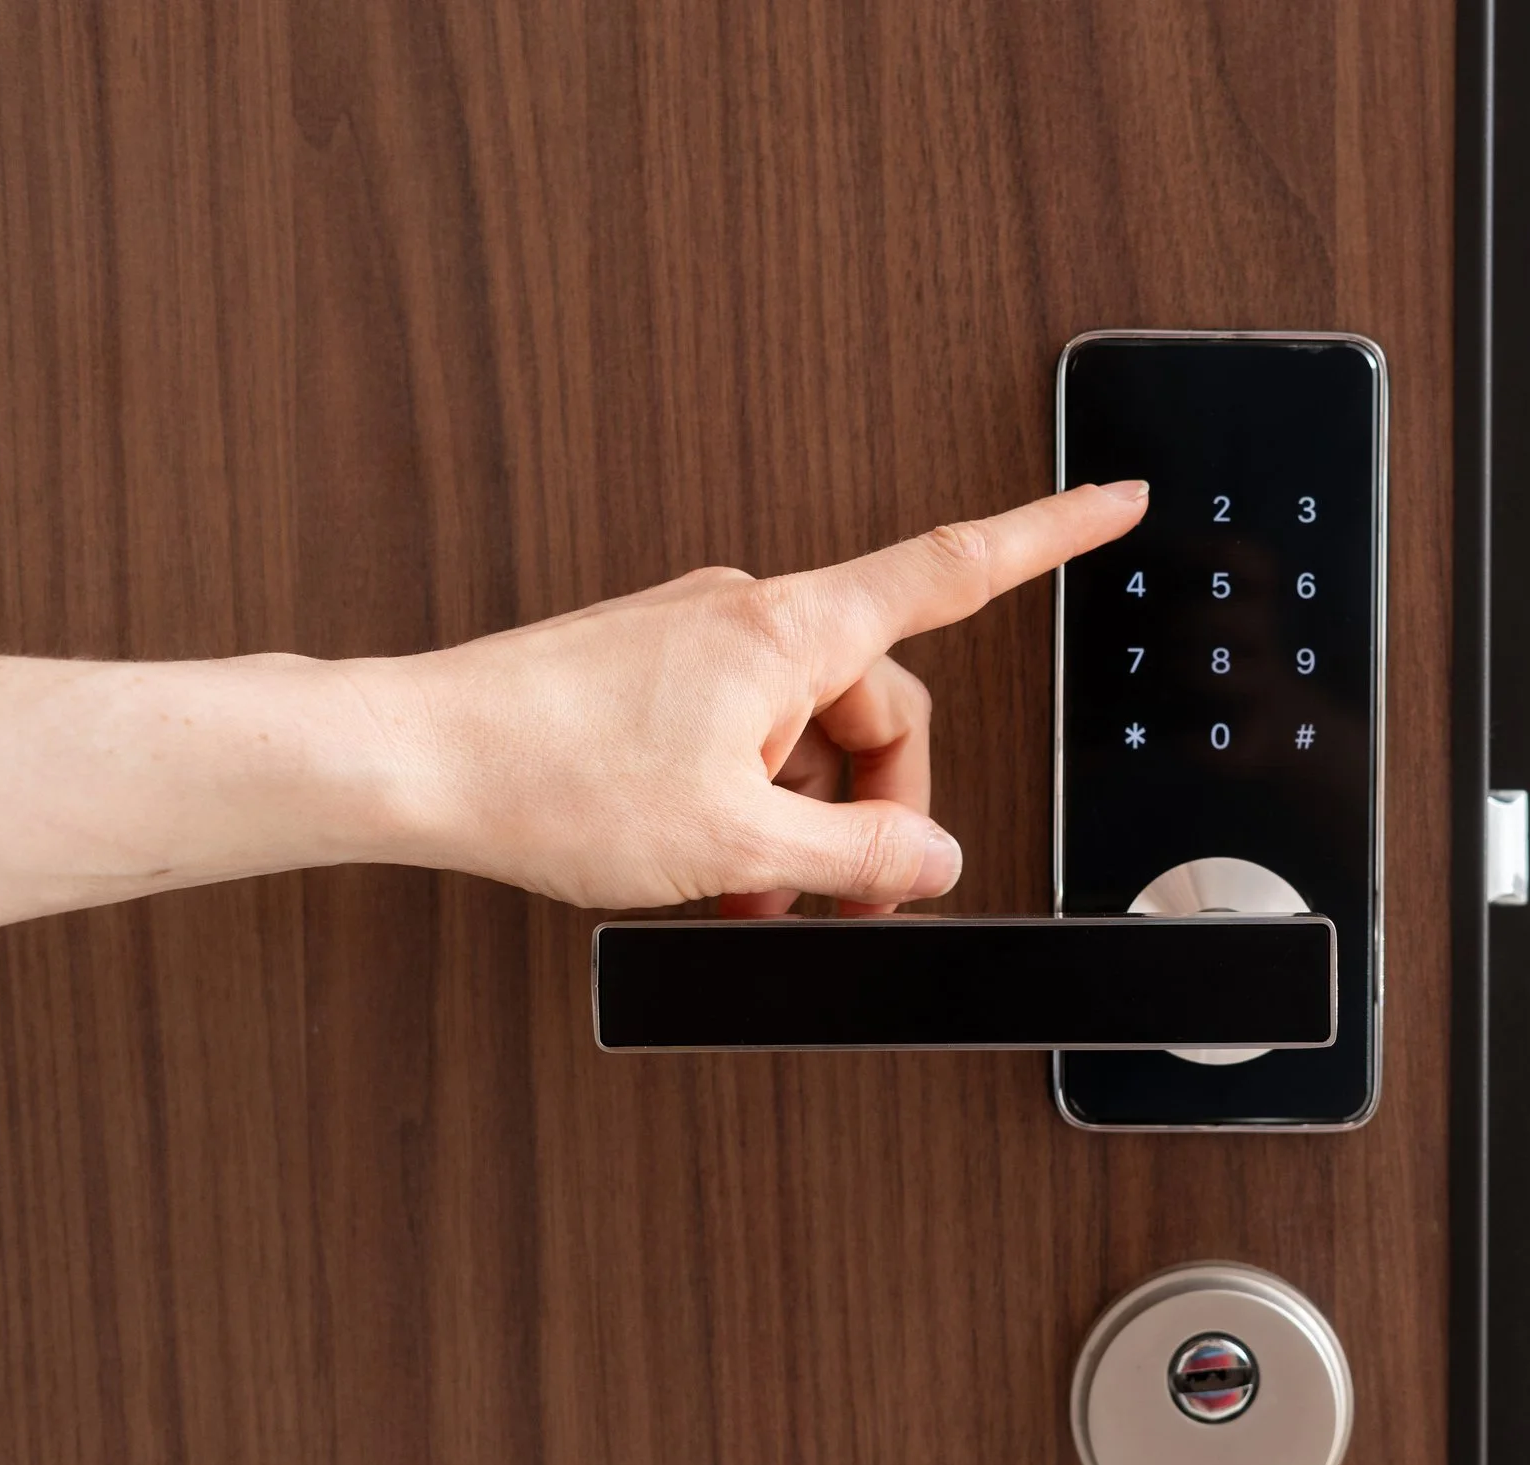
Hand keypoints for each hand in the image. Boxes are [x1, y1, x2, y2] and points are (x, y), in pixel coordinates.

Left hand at [362, 482, 1147, 912]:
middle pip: (880, 706)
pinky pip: (742, 735)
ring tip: (746, 898)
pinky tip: (706, 870)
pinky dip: (746, 804)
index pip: (955, 566)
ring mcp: (697, 641)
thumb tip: (933, 863)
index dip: (1051, 535)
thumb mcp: (737, 849)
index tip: (1118, 501)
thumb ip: (857, 861)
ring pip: (805, 735)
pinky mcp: (653, 672)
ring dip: (798, 823)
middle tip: (836, 898)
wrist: (412, 757)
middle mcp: (751, 617)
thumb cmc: (550, 778)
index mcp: (792, 632)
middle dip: (872, 811)